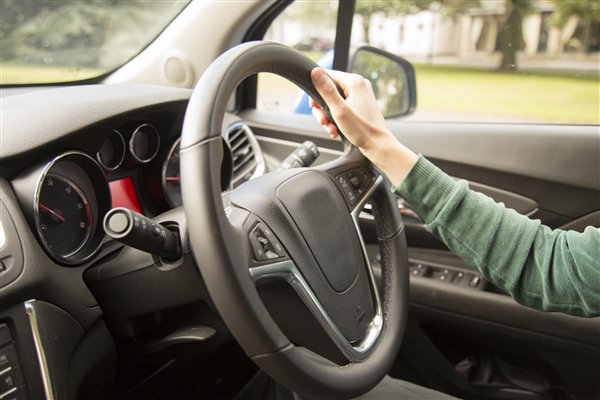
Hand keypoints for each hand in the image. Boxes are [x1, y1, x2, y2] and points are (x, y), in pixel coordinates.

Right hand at [310, 67, 417, 186]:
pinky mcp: (361, 104)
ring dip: (329, 116)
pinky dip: (337, 118)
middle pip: (330, 90)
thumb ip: (326, 90)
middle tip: (323, 122)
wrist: (378, 145)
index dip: (316, 91)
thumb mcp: (339, 110)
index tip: (314, 107)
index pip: (327, 76)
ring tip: (331, 129)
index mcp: (354, 82)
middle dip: (323, 109)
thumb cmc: (362, 130)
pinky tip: (336, 130)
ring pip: (335, 100)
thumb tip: (315, 71)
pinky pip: (343, 107)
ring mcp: (361, 95)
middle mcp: (359, 85)